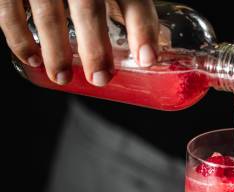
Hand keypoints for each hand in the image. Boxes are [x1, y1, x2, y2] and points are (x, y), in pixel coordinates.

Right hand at [0, 0, 157, 85]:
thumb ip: (127, 8)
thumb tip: (156, 44)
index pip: (133, 0)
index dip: (141, 29)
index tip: (147, 59)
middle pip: (88, 7)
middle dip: (94, 46)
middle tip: (101, 78)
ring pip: (48, 12)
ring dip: (56, 50)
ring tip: (64, 77)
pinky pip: (10, 11)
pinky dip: (20, 38)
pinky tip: (32, 60)